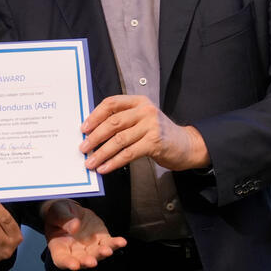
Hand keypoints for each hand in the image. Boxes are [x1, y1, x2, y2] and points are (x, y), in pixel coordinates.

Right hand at [41, 199, 126, 270]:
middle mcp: (75, 251)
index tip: (74, 265)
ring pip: (97, 254)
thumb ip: (63, 219)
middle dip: (87, 261)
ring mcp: (89, 247)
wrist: (70, 210)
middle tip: (92, 262)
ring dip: (103, 253)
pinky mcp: (101, 239)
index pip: (62, 259)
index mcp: (59, 247)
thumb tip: (75, 227)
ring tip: (108, 250)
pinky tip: (121, 242)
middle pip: (81, 260)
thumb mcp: (56, 212)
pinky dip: (116, 244)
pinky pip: (109, 243)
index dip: (68, 263)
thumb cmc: (58, 213)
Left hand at [80, 95, 209, 173]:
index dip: (95, 115)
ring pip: (119, 139)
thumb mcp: (142, 120)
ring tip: (91, 162)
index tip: (83, 128)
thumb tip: (93, 133)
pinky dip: (114, 162)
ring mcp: (151, 126)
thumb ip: (123, 121)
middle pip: (113, 122)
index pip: (111, 103)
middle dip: (95, 137)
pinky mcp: (155, 142)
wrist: (187, 145)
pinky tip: (105, 168)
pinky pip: (129, 153)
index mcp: (138, 102)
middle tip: (83, 148)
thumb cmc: (159, 134)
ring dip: (102, 153)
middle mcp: (145, 111)